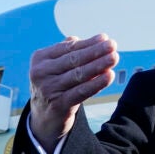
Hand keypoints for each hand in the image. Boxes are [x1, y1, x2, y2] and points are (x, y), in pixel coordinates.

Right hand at [28, 34, 118, 151]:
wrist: (44, 115)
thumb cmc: (55, 84)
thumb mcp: (56, 66)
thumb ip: (69, 52)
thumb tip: (90, 40)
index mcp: (40, 58)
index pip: (68, 48)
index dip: (88, 43)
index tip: (105, 38)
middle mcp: (41, 73)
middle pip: (74, 60)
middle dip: (96, 51)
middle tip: (112, 45)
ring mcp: (49, 89)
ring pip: (79, 74)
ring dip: (99, 65)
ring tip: (114, 58)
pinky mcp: (59, 104)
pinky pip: (82, 92)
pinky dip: (96, 83)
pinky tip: (109, 76)